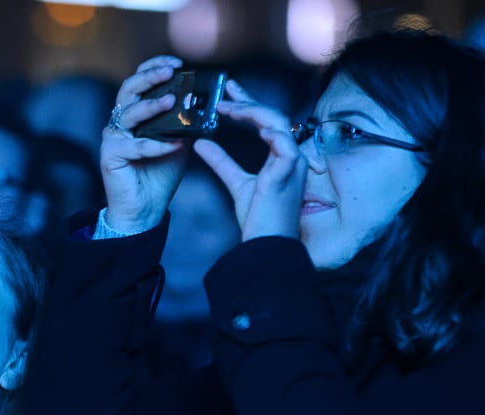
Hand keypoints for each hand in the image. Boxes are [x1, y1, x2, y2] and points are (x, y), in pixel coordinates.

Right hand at [102, 56, 190, 233]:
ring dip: (151, 106)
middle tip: (170, 72)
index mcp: (135, 115)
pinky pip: (134, 146)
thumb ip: (185, 124)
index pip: (140, 82)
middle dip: (150, 77)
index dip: (154, 67)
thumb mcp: (178, 143)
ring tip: (171, 101)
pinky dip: (155, 145)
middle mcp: (120, 122)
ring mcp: (113, 138)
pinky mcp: (110, 156)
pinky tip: (173, 145)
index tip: (176, 63)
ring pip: (129, 113)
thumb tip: (205, 105)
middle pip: (129, 89)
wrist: (145, 209)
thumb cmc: (158, 175)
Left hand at [193, 80, 304, 241]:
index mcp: (280, 156)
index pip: (265, 121)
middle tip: (225, 89)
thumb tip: (200, 143)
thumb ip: (221, 161)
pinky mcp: (289, 175)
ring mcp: (293, 164)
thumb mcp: (236, 183)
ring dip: (253, 112)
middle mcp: (290, 156)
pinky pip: (286, 148)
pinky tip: (259, 130)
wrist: (266, 244)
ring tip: (229, 106)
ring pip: (278, 124)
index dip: (248, 103)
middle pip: (272, 116)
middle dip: (249, 100)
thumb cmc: (258, 218)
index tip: (227, 93)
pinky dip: (274, 136)